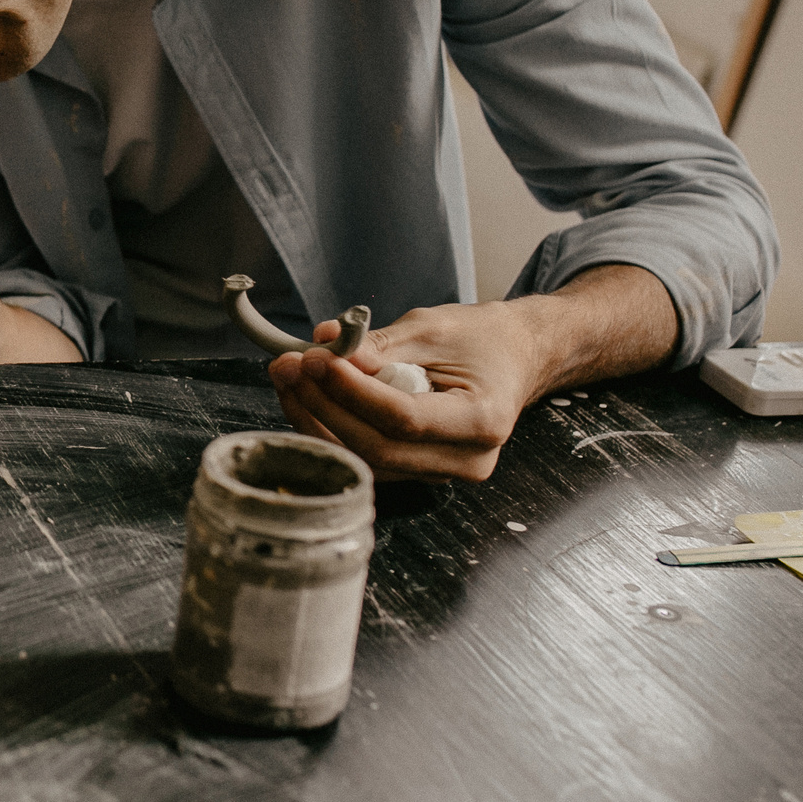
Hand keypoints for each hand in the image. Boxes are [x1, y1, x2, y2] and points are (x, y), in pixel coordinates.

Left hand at [265, 266, 677, 481]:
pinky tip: (307, 396)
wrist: (513, 358)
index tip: (314, 359)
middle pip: (378, 448)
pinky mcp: (419, 471)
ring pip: (365, 460)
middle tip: (289, 365)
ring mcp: (442, 473)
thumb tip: (323, 348)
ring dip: (317, 419)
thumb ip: (378, 346)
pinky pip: (366, 458)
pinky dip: (331, 428)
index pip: (404, 418)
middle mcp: (466, 460)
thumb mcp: (432, 329)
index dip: (351, 391)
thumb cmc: (481, 339)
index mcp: (482, 421)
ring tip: (289, 375)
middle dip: (324, 406)